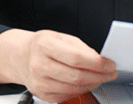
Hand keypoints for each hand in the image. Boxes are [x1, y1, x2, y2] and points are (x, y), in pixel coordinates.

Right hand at [0, 29, 117, 102]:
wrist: (22, 56)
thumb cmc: (43, 45)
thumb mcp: (61, 37)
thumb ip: (81, 48)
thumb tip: (100, 60)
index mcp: (45, 46)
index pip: (77, 58)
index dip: (98, 64)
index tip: (110, 65)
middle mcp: (39, 65)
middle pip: (76, 76)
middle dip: (99, 76)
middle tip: (110, 73)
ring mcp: (39, 82)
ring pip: (73, 89)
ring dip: (92, 84)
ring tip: (100, 78)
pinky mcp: (41, 94)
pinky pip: (66, 96)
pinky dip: (80, 91)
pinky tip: (86, 84)